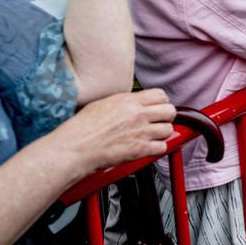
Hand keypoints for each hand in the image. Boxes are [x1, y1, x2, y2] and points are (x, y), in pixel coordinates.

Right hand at [61, 89, 176, 168]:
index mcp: (128, 101)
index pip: (161, 95)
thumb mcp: (103, 104)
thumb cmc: (82, 128)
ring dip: (162, 134)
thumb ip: (124, 102)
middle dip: (166, 117)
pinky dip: (157, 148)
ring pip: (168, 129)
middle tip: (158, 122)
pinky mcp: (140, 149)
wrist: (75, 148)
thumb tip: (135, 103)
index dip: (161, 102)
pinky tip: (147, 147)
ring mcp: (141, 132)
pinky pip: (162, 147)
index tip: (157, 108)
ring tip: (151, 136)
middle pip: (170, 111)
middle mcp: (138, 114)